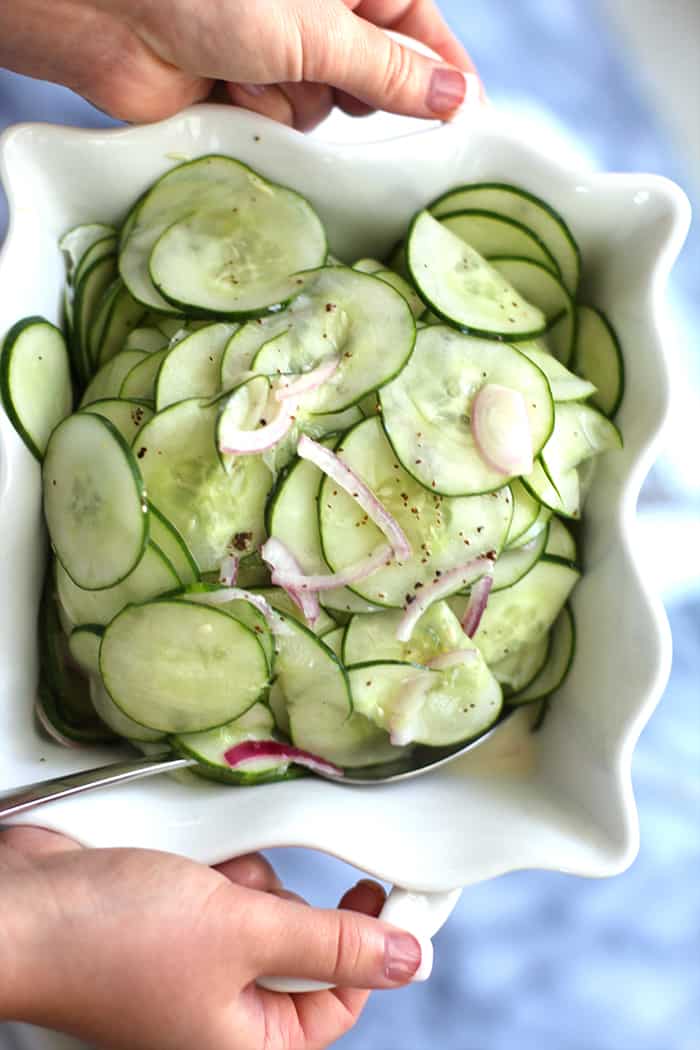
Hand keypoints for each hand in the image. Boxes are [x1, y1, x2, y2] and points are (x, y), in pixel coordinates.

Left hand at [0, 0, 481, 128]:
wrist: (109, 16)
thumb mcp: (319, 25)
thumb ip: (390, 70)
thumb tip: (454, 99)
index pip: (418, 26)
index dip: (442, 71)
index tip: (467, 116)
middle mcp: (318, 15)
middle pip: (375, 76)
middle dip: (355, 88)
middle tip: (322, 69)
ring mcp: (282, 56)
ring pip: (328, 110)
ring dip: (297, 99)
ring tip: (251, 66)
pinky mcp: (248, 95)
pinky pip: (286, 127)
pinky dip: (261, 114)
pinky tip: (227, 86)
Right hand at [0, 826, 420, 1049]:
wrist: (21, 907)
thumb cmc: (116, 937)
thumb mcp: (244, 932)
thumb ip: (332, 942)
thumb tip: (409, 959)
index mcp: (245, 1043)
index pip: (339, 1002)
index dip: (372, 946)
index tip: (399, 888)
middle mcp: (221, 1014)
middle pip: (301, 951)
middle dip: (286, 908)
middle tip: (264, 890)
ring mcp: (195, 968)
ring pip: (265, 913)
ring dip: (249, 885)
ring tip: (210, 883)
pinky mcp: (173, 926)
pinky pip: (226, 894)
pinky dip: (219, 874)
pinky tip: (191, 868)